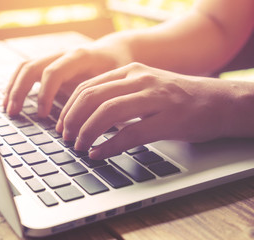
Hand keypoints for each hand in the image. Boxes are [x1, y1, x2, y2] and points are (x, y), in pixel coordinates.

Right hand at [3, 35, 132, 116]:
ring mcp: (55, 58)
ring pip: (26, 67)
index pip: (54, 72)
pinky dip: (17, 84)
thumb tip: (91, 129)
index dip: (45, 94)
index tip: (42, 116)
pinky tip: (12, 100)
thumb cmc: (118, 69)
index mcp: (80, 56)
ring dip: (14, 87)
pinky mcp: (51, 64)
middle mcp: (63, 54)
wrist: (115, 51)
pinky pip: (28, 70)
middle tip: (13, 113)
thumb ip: (102, 100)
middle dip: (20, 91)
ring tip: (8, 108)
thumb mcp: (116, 82)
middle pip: (32, 67)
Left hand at [56, 62, 253, 159]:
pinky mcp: (168, 119)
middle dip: (72, 120)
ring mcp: (154, 97)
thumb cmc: (177, 98)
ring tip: (79, 146)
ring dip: (87, 132)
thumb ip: (118, 95)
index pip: (87, 86)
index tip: (61, 124)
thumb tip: (86, 115)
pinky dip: (109, 146)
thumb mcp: (143, 87)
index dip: (69, 108)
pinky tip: (99, 154)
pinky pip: (130, 133)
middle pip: (92, 97)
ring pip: (107, 112)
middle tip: (66, 138)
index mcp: (129, 71)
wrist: (219, 102)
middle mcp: (139, 79)